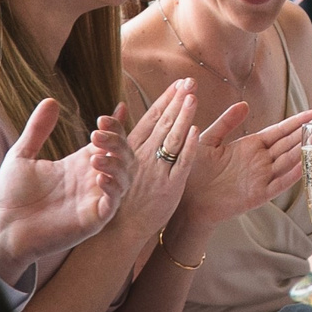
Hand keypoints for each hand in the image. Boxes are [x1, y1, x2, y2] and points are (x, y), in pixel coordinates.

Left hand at [0, 98, 126, 279]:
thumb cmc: (9, 197)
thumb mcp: (21, 155)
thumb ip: (37, 129)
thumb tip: (51, 100)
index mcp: (78, 165)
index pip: (110, 141)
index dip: (117, 125)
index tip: (117, 108)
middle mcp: (91, 181)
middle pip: (123, 156)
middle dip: (117, 141)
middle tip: (97, 133)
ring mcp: (94, 201)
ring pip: (125, 177)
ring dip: (116, 162)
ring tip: (95, 155)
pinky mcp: (92, 221)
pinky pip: (113, 203)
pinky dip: (113, 187)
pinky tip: (99, 176)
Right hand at [113, 81, 202, 242]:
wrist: (119, 229)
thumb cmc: (120, 195)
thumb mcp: (115, 162)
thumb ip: (119, 134)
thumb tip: (119, 106)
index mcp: (133, 149)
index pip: (152, 118)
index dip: (166, 99)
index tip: (180, 82)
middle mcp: (144, 157)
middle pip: (164, 124)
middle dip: (177, 101)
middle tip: (190, 81)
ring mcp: (157, 171)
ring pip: (172, 139)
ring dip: (182, 117)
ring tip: (193, 97)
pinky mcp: (169, 188)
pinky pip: (180, 164)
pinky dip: (188, 147)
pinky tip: (195, 131)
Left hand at [178, 103, 311, 225]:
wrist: (185, 199)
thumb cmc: (193, 170)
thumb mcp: (208, 140)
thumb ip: (226, 123)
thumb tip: (244, 104)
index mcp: (250, 146)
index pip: (279, 131)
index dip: (297, 122)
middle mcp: (259, 161)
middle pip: (289, 143)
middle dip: (308, 131)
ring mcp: (260, 178)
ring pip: (289, 161)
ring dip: (306, 148)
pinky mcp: (257, 195)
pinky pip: (278, 184)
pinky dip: (292, 175)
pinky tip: (305, 164)